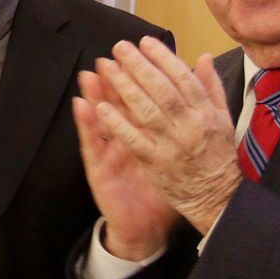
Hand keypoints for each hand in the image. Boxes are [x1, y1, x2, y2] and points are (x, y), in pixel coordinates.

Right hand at [72, 66, 177, 260]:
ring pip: (102, 119)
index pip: (147, 99)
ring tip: (90, 72)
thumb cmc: (164, 189)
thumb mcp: (177, 154)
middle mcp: (127, 138)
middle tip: (112, 56)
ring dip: (96, 94)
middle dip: (118, 79)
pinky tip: (82, 105)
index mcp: (148, 132)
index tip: (145, 51)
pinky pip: (93, 145)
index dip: (145, 76)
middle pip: (121, 104)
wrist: (146, 226)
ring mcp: (111, 152)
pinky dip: (87, 125)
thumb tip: (197, 100)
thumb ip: (186, 125)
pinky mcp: (99, 170)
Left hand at [91, 37, 240, 233]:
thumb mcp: (223, 118)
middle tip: (119, 48)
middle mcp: (190, 125)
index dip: (163, 57)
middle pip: (161, 89)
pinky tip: (101, 108)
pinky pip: (133, 141)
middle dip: (138, 65)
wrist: (218, 196)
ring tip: (107, 68)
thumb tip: (204, 56)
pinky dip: (117, 124)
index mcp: (206, 112)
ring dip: (124, 87)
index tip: (145, 41)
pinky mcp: (156, 163)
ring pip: (146, 110)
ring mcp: (172, 144)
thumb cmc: (218, 155)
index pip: (183, 77)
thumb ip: (211, 86)